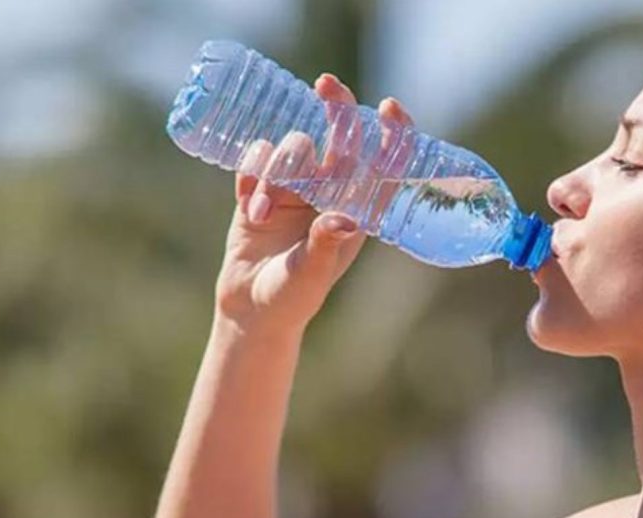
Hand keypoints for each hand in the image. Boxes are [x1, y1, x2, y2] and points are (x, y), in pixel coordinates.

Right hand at [214, 73, 414, 337]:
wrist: (250, 308)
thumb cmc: (292, 298)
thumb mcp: (309, 276)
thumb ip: (324, 246)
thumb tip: (345, 220)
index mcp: (356, 211)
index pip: (385, 165)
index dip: (393, 134)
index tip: (389, 106)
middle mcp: (330, 192)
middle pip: (341, 136)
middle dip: (337, 107)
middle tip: (326, 84)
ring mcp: (296, 187)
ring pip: (293, 146)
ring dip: (276, 171)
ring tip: (262, 216)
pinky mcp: (261, 188)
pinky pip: (257, 159)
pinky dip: (251, 176)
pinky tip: (250, 209)